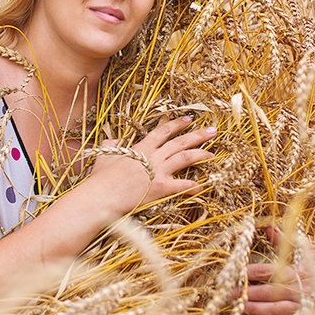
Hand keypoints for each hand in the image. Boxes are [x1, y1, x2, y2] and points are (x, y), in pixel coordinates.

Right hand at [88, 115, 215, 213]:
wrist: (102, 195)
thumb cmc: (101, 178)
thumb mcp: (105, 155)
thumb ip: (112, 145)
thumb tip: (115, 140)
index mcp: (142, 147)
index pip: (163, 131)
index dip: (177, 124)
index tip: (189, 119)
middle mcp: (154, 156)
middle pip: (180, 141)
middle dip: (198, 135)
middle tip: (213, 130)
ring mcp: (159, 171)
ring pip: (186, 157)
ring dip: (201, 154)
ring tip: (213, 153)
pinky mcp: (162, 188)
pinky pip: (183, 185)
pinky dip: (195, 186)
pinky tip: (204, 186)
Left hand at [237, 226, 314, 314]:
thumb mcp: (312, 246)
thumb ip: (288, 238)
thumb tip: (269, 227)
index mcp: (298, 268)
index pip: (268, 270)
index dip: (249, 272)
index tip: (235, 271)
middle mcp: (299, 288)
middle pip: (267, 290)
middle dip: (246, 291)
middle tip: (227, 291)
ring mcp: (302, 303)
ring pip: (273, 306)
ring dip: (253, 306)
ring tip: (237, 305)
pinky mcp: (306, 313)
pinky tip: (256, 314)